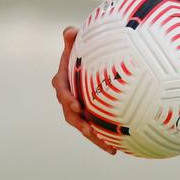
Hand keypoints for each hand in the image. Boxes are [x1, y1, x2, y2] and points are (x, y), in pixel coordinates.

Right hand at [50, 27, 116, 153]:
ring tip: (108, 147)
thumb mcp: (78, 41)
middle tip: (89, 130)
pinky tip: (117, 148)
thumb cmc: (83, 48)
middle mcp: (68, 97)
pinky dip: (103, 138)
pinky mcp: (90, 114)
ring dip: (93, 137)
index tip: (77, 104)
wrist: (91, 57)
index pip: (62, 90)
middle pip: (70, 114)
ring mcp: (79, 108)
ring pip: (83, 125)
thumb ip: (73, 37)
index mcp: (63, 80)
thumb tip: (69, 31)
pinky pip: (95, 127)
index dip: (67, 98)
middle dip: (79, 124)